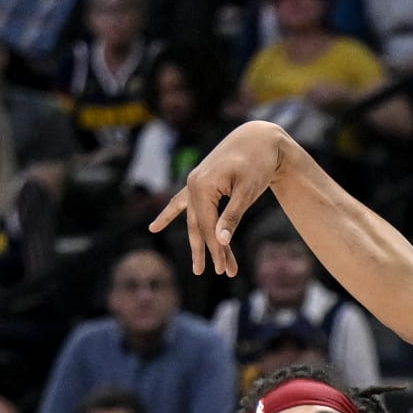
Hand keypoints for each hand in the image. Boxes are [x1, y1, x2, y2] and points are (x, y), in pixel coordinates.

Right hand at [150, 121, 291, 277]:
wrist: (258, 138)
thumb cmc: (256, 164)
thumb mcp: (247, 191)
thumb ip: (232, 216)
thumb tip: (221, 242)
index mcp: (202, 186)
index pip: (208, 226)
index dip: (217, 250)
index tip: (226, 270)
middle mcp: (193, 185)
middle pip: (200, 226)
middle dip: (210, 252)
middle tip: (223, 273)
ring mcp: (193, 183)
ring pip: (195, 220)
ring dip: (200, 243)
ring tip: (198, 269)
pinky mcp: (199, 182)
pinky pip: (180, 203)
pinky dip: (170, 214)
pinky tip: (154, 227)